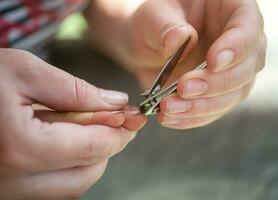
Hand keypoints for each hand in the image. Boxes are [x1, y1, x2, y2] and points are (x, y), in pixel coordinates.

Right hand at [0, 48, 145, 198]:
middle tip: (115, 121)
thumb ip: (75, 91)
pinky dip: (69, 165)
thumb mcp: (24, 72)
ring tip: (89, 127)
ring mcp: (7, 190)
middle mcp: (12, 180)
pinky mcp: (6, 189)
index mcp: (21, 148)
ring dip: (90, 157)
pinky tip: (66, 140)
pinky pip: (50, 186)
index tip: (133, 118)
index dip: (119, 131)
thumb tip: (115, 104)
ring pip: (71, 185)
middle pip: (87, 173)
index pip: (93, 147)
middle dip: (108, 147)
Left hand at [85, 0, 265, 128]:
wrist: (145, 44)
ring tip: (170, 108)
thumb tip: (177, 42)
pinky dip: (193, 117)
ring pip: (233, 94)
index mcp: (231, 9)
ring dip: (203, 106)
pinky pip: (213, 110)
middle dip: (217, 84)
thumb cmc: (153, 21)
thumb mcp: (153, 14)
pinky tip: (171, 118)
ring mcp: (230, 70)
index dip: (236, 47)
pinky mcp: (216, 93)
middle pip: (247, 67)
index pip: (248, 26)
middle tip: (185, 88)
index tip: (213, 63)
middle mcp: (237, 42)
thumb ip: (166, 26)